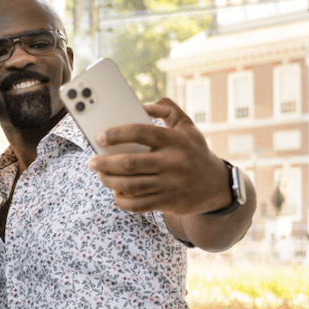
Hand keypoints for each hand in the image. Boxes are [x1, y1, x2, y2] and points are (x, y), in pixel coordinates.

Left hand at [86, 97, 229, 215]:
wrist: (217, 185)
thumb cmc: (194, 151)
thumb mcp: (187, 126)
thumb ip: (167, 109)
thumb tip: (142, 105)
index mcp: (175, 140)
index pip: (140, 132)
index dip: (117, 134)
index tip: (100, 137)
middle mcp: (173, 162)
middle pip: (129, 163)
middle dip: (104, 163)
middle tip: (92, 161)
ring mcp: (170, 184)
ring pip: (130, 186)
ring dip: (109, 182)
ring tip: (101, 175)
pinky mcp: (168, 202)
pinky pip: (138, 204)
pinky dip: (122, 200)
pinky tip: (116, 193)